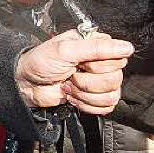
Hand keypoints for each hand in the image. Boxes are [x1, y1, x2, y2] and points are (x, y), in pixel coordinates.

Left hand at [15, 30, 133, 114]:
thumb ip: (96, 48)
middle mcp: (99, 62)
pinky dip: (87, 105)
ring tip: (69, 86)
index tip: (80, 63)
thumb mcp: (65, 50)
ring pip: (112, 95)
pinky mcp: (94, 97)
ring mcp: (97, 81)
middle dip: (88, 82)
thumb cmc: (40, 62)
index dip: (98, 65)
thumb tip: (127, 47)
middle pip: (115, 79)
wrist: (26, 84)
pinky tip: (73, 97)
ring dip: (85, 95)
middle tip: (71, 75)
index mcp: (94, 45)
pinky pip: (106, 107)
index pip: (118, 58)